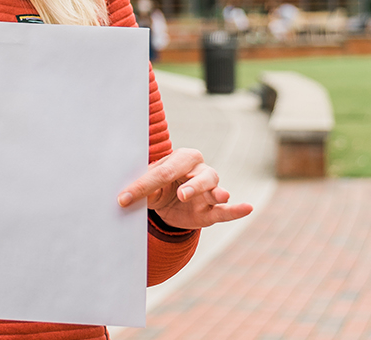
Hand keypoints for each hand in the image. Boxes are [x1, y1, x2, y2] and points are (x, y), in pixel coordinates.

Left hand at [118, 147, 252, 229]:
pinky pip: (226, 210)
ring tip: (220, 196)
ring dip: (214, 193)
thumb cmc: (156, 187)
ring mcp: (209, 190)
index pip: (162, 172)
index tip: (123, 199)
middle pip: (199, 175)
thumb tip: (123, 198)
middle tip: (181, 194)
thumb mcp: (146, 187)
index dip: (142, 186)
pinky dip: (236, 210)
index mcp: (179, 159)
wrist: (166, 204)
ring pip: (215, 188)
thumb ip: (140, 190)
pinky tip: (246, 207)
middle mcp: (198, 171)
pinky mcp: (212, 210)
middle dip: (191, 185)